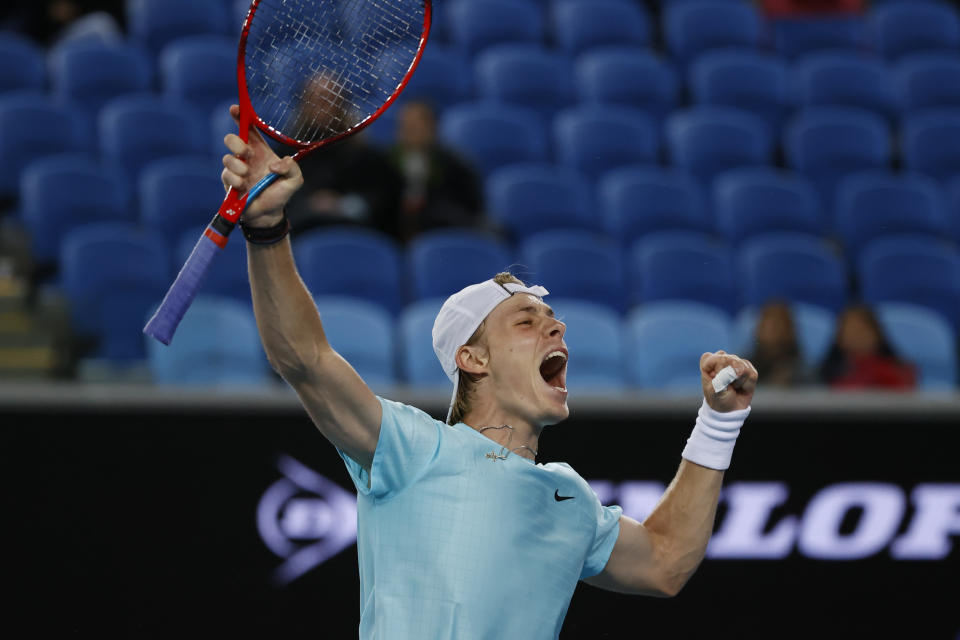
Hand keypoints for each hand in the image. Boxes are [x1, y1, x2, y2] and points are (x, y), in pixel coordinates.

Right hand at [221, 104, 303, 225]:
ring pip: (228, 158)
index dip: (241, 117)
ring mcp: (236, 169)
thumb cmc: (280, 194)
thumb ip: (292, 167)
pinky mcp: (229, 182)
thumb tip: (275, 163)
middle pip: (232, 139)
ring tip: (248, 175)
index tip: (235, 108)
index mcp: (260, 151)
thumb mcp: (295, 180)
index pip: (249, 129)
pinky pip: (226, 174)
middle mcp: (246, 157)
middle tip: (246, 153)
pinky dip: (236, 180)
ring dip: (239, 166)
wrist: (268, 214)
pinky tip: (243, 187)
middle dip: (235, 142)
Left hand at [700, 350, 757, 411]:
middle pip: (731, 361)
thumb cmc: (718, 398)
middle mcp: (722, 357)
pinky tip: (741, 387)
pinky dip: (748, 385)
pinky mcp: (748, 368)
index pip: (717, 359)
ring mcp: (735, 361)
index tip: (715, 381)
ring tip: (733, 387)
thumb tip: (737, 370)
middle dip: (730, 377)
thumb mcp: (715, 390)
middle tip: (726, 386)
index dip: (719, 372)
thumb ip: (723, 378)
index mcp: (708, 361)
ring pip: (743, 367)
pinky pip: (752, 374)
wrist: (729, 410)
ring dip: (739, 382)